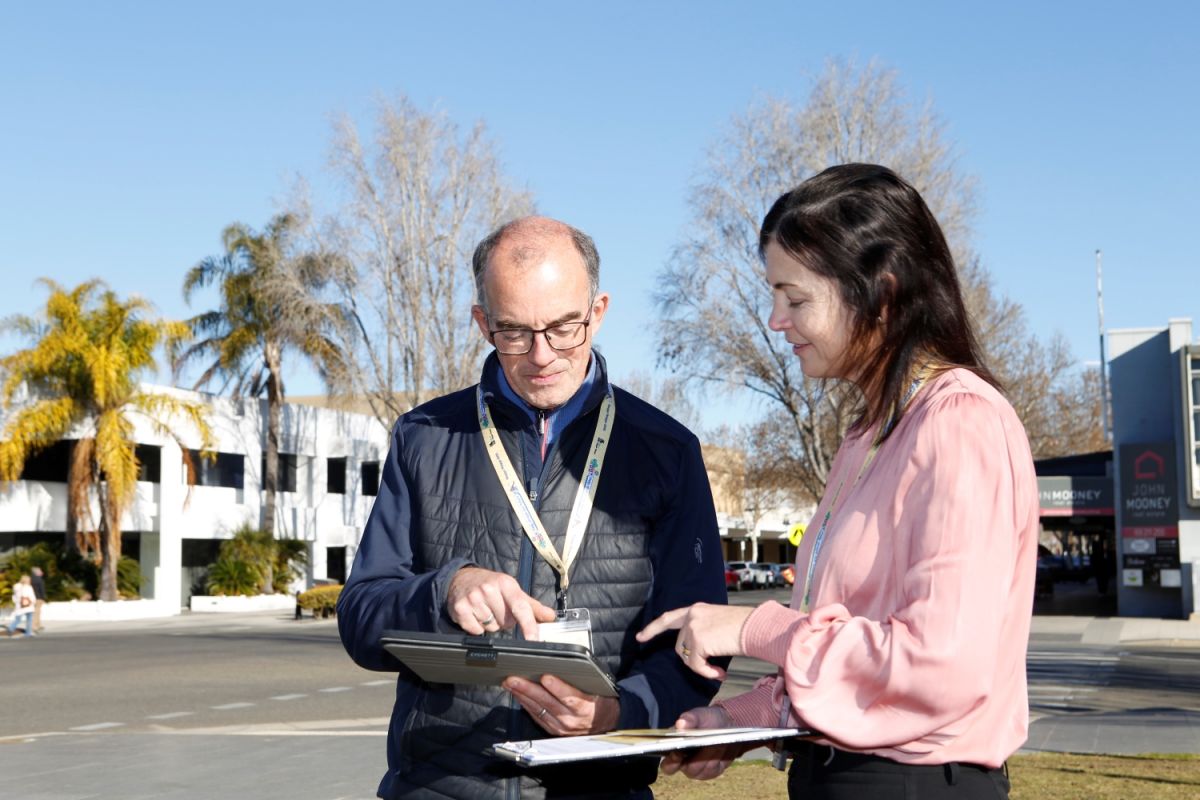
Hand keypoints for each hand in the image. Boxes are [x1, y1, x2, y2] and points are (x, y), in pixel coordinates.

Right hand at [447, 567, 556, 638]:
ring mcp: (473, 598)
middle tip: (498, 609)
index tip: (534, 639)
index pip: (520, 607)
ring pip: (491, 628)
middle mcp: (489, 589)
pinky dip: (476, 627)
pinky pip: (476, 631)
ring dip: (490, 624)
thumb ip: (532, 606)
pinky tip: (475, 615)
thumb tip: (550, 617)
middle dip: (505, 621)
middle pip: (506, 622)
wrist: (461, 579)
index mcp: (505, 583)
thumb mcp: (512, 590)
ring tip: (485, 610)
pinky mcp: (460, 608)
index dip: (528, 625)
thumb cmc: (491, 585)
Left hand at [503, 674, 619, 735]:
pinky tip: (517, 695)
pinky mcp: (553, 730)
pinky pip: (536, 716)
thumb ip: (581, 676)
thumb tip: (561, 662)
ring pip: (538, 709)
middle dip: (528, 689)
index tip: (545, 677)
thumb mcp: (597, 686)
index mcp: (586, 706)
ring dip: (522, 696)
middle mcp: (572, 719)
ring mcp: (561, 726)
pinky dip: (526, 704)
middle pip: (547, 703)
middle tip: (514, 678)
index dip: (557, 688)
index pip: (570, 697)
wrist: (605, 723)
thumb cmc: (599, 700)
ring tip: (510, 683)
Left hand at [636, 603, 754, 679]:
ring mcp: (694, 627)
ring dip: (702, 667)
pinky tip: (721, 672)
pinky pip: (696, 666)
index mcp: (696, 609)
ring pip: (686, 658)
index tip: (640, 638)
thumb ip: (702, 631)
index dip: (653, 629)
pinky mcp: (699, 640)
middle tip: (711, 669)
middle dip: (691, 661)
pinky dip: (707, 673)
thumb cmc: (743, 628)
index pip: (668, 618)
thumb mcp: (717, 623)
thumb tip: (691, 652)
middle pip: (679, 646)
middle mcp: (692, 615)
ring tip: (719, 669)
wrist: (756, 627)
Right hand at [661, 705, 754, 779]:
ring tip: (717, 742)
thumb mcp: (699, 715)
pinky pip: (713, 770)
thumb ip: (689, 719)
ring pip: (702, 769)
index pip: (667, 764)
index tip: (678, 752)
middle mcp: (684, 762)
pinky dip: (718, 758)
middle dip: (697, 760)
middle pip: (687, 770)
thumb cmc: (707, 719)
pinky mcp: (711, 772)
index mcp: (674, 748)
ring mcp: (697, 769)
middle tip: (704, 747)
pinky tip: (722, 747)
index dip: (671, 761)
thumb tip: (680, 724)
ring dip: (710, 755)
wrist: (726, 725)